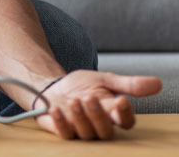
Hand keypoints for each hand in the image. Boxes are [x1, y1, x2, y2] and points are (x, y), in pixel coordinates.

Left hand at [35, 70, 161, 139]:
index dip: (125, 113)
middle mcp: (99, 126)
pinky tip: (56, 109)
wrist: (55, 85)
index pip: (125, 121)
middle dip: (98, 114)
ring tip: (74, 100)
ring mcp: (81, 130)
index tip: (120, 100)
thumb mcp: (104, 79)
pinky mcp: (63, 130)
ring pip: (87, 133)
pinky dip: (60, 123)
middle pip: (106, 130)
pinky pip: (64, 133)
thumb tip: (158, 83)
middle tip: (90, 97)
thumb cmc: (83, 85)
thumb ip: (128, 84)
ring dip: (80, 117)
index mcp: (113, 114)